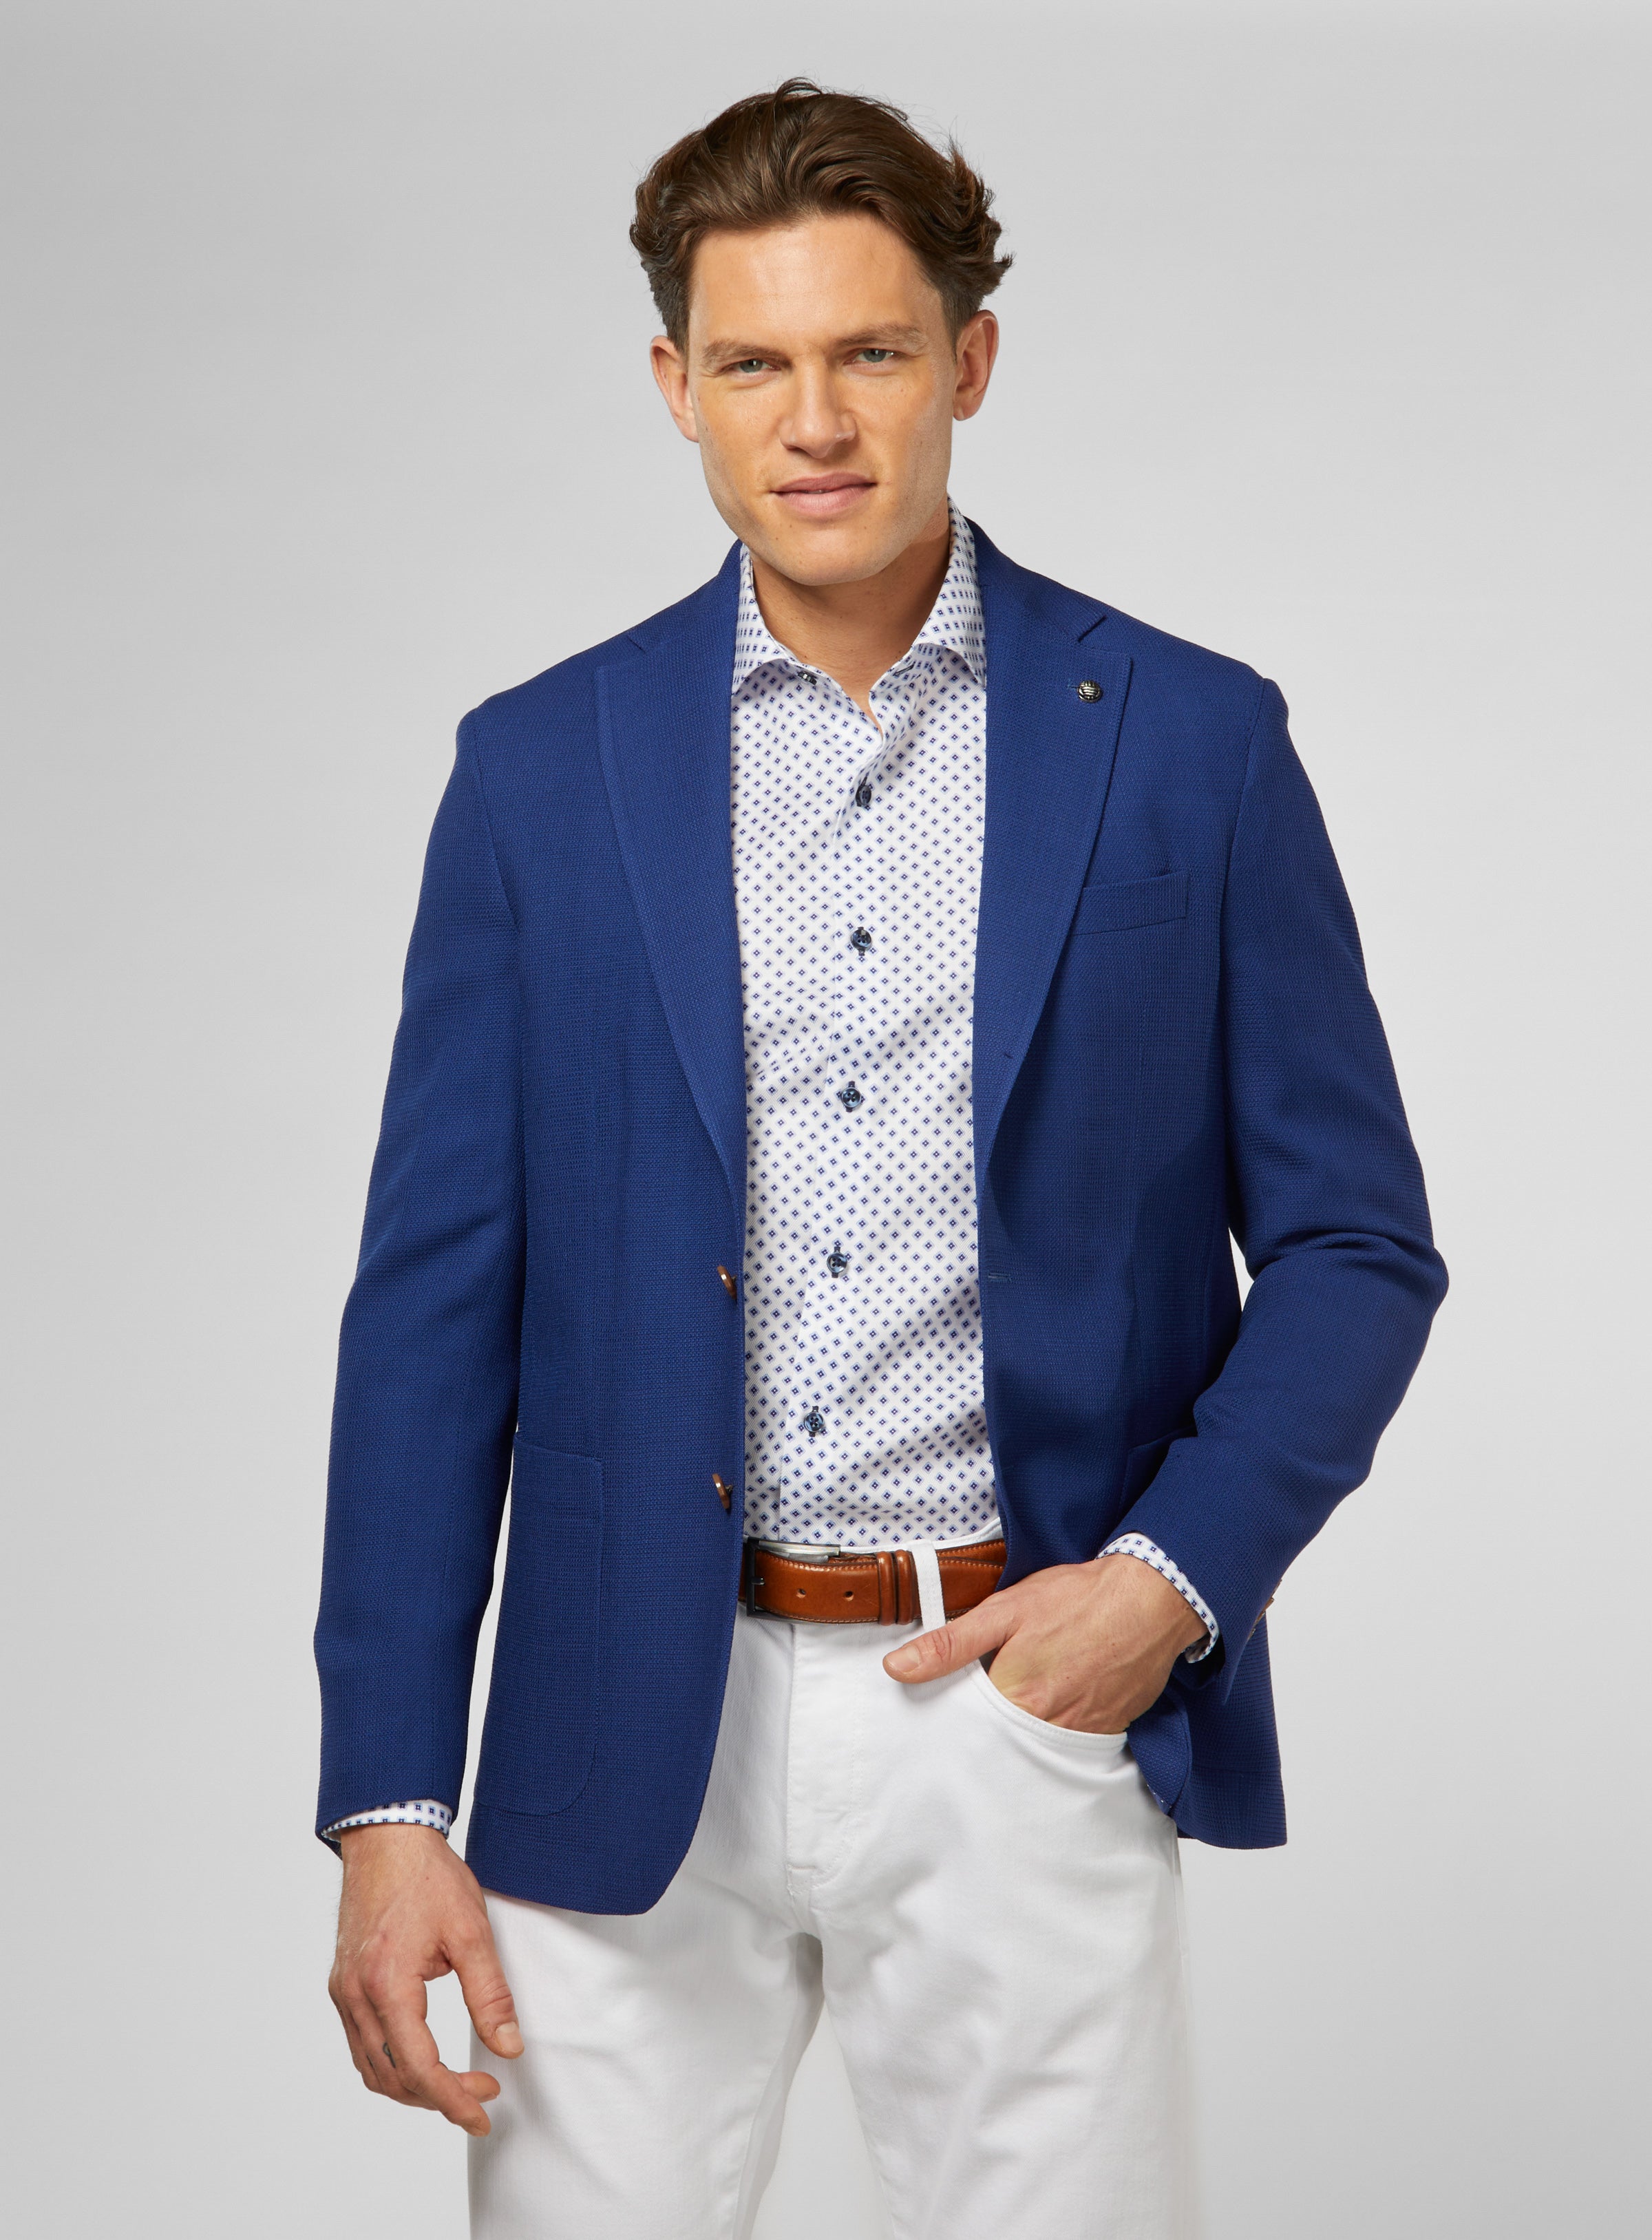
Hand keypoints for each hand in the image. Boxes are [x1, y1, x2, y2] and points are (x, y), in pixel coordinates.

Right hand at [329, 1824, 521, 2136]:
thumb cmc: (427, 1877)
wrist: (387, 1838)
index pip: (419, 2067)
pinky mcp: (342, 1985)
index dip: (453, 2099)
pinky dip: (391, 2063)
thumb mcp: (471, 1931)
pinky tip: (421, 2057)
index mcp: (387, 1984)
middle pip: (392, 2077)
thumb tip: (509, 2045)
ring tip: (456, 2083)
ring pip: (371, 2067)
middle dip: (438, 2096)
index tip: (483, 2112)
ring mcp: (344, 1991)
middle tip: (482, 2092)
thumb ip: (491, 1994)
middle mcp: (355, 1995)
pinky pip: (361, 2044)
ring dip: (412, 2087)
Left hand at [882, 1554, 1207, 1731]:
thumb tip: (897, 1667)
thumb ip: (950, 1644)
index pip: (966, 1729)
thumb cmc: (1077, 1599)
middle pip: (999, 1744)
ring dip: (1020, 1733)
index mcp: (1015, 1698)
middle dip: (984, 1732)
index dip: (952, 1719)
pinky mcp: (1107, 1730)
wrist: (1151, 1599)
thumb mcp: (1004, 1610)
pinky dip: (1054, 1731)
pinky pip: (1069, 1743)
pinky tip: (1054, 1704)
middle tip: (982, 1705)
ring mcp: (1080, 1732)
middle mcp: (1047, 1727)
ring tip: (1020, 1702)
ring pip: (1033, 1747)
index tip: (943, 1711)